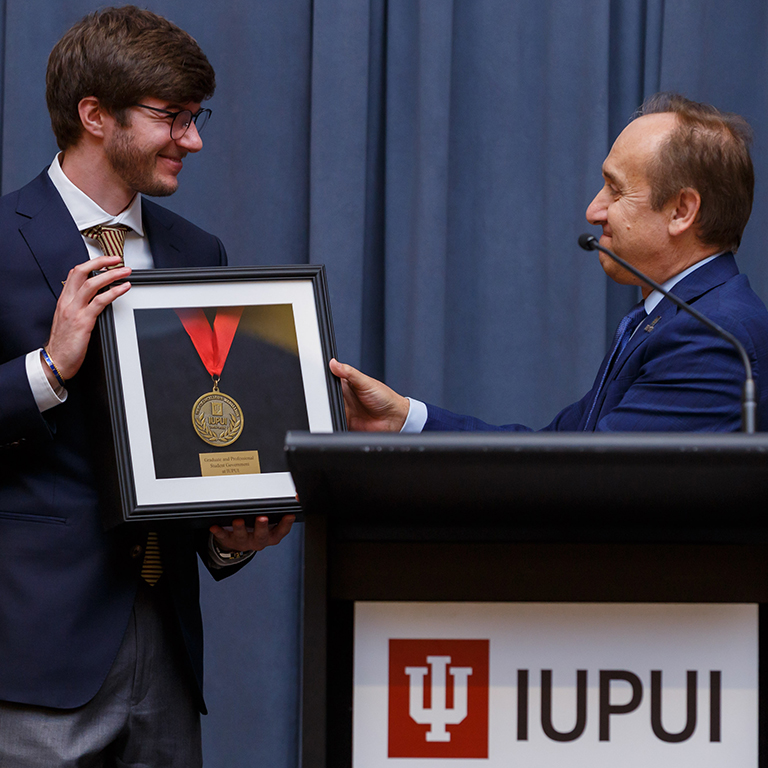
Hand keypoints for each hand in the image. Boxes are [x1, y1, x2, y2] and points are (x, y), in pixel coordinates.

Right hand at [45, 255, 130, 382]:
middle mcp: (67, 302)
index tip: (106, 260)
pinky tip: (124, 288)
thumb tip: (97, 297)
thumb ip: (79, 307)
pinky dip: (114, 292)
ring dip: (111, 275)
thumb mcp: (69, 320)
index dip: (91, 264)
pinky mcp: (83, 322)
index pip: (75, 273)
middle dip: (100, 262)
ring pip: (91, 284)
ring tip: (125, 271)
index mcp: (64, 300)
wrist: (55, 361)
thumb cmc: (64, 343)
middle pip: (81, 272)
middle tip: (117, 259)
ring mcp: (74, 311)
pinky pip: (100, 302)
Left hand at [209, 515, 294, 551]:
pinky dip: (219, 532)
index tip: (289, 514)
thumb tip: (295, 495)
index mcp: (271, 535)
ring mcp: (244, 542)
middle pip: (262, 536)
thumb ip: (281, 511)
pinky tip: (215, 526)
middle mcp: (259, 540)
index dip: (286, 524)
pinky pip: (223, 537)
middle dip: (262, 527)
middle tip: (262, 518)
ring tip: (238, 520)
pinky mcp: (230, 541)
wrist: (241, 543)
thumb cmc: (259, 528)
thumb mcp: (272, 523)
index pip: (281, 531)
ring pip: (242, 537)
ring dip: (240, 529)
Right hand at [329, 358, 409, 430]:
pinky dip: (333, 419)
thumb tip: (334, 363)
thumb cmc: (385, 398)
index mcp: (349, 382)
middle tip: (328, 394)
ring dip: (328, 407)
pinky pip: (334, 420)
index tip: (319, 376)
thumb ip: (349, 372)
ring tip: (335, 406)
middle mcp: (345, 395)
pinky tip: (336, 416)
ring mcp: (345, 408)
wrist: (394, 419)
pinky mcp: (345, 421)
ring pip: (329, 407)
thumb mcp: (366, 382)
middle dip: (325, 395)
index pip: (332, 377)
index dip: (325, 377)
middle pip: (327, 394)